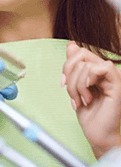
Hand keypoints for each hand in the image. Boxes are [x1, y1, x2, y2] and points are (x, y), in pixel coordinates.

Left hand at [62, 41, 120, 157]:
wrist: (96, 133)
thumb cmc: (87, 112)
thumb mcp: (74, 85)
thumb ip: (73, 65)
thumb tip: (71, 44)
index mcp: (95, 69)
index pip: (78, 52)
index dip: (66, 66)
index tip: (63, 83)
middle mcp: (105, 71)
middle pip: (80, 54)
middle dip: (69, 74)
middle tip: (72, 93)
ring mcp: (112, 77)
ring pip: (85, 65)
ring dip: (76, 85)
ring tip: (80, 100)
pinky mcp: (117, 85)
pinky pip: (101, 68)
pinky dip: (88, 80)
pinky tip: (89, 93)